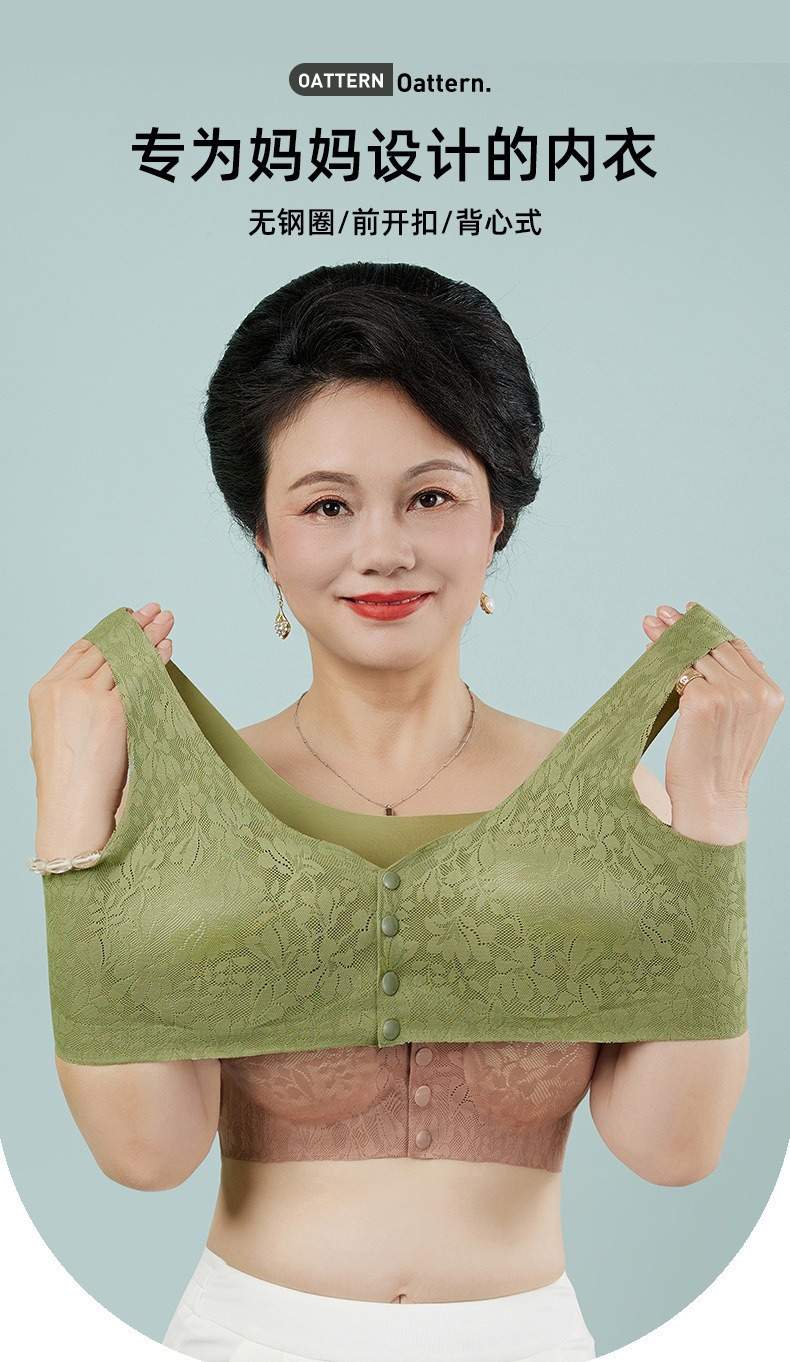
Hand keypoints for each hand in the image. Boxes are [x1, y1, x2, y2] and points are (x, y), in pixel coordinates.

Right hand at [29, 603, 174, 855]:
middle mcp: (63, 688)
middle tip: (154, 610)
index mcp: (43, 691)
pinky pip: (140, 676)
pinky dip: (156, 659)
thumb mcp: (56, 735)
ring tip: (167, 618)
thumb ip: (72, 708)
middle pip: (105, 646)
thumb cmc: (68, 782)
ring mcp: (87, 697)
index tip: (126, 620)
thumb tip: (99, 692)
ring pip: (125, 656)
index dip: (107, 632)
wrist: (70, 809)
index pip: (80, 649)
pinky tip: (168, 647)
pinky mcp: (112, 711)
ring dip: (149, 634)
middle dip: (133, 625)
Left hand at [642, 602, 783, 835]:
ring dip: (667, 639)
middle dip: (683, 628)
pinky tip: (648, 653)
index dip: (710, 629)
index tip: (688, 613)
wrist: (710, 801)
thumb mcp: (740, 723)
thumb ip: (736, 688)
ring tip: (649, 626)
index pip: (737, 647)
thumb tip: (709, 652)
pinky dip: (661, 660)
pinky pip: (677, 671)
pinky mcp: (703, 701)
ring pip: (692, 656)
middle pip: (713, 646)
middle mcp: (756, 691)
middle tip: (658, 615)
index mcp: (771, 694)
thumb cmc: (717, 765)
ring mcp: (731, 694)